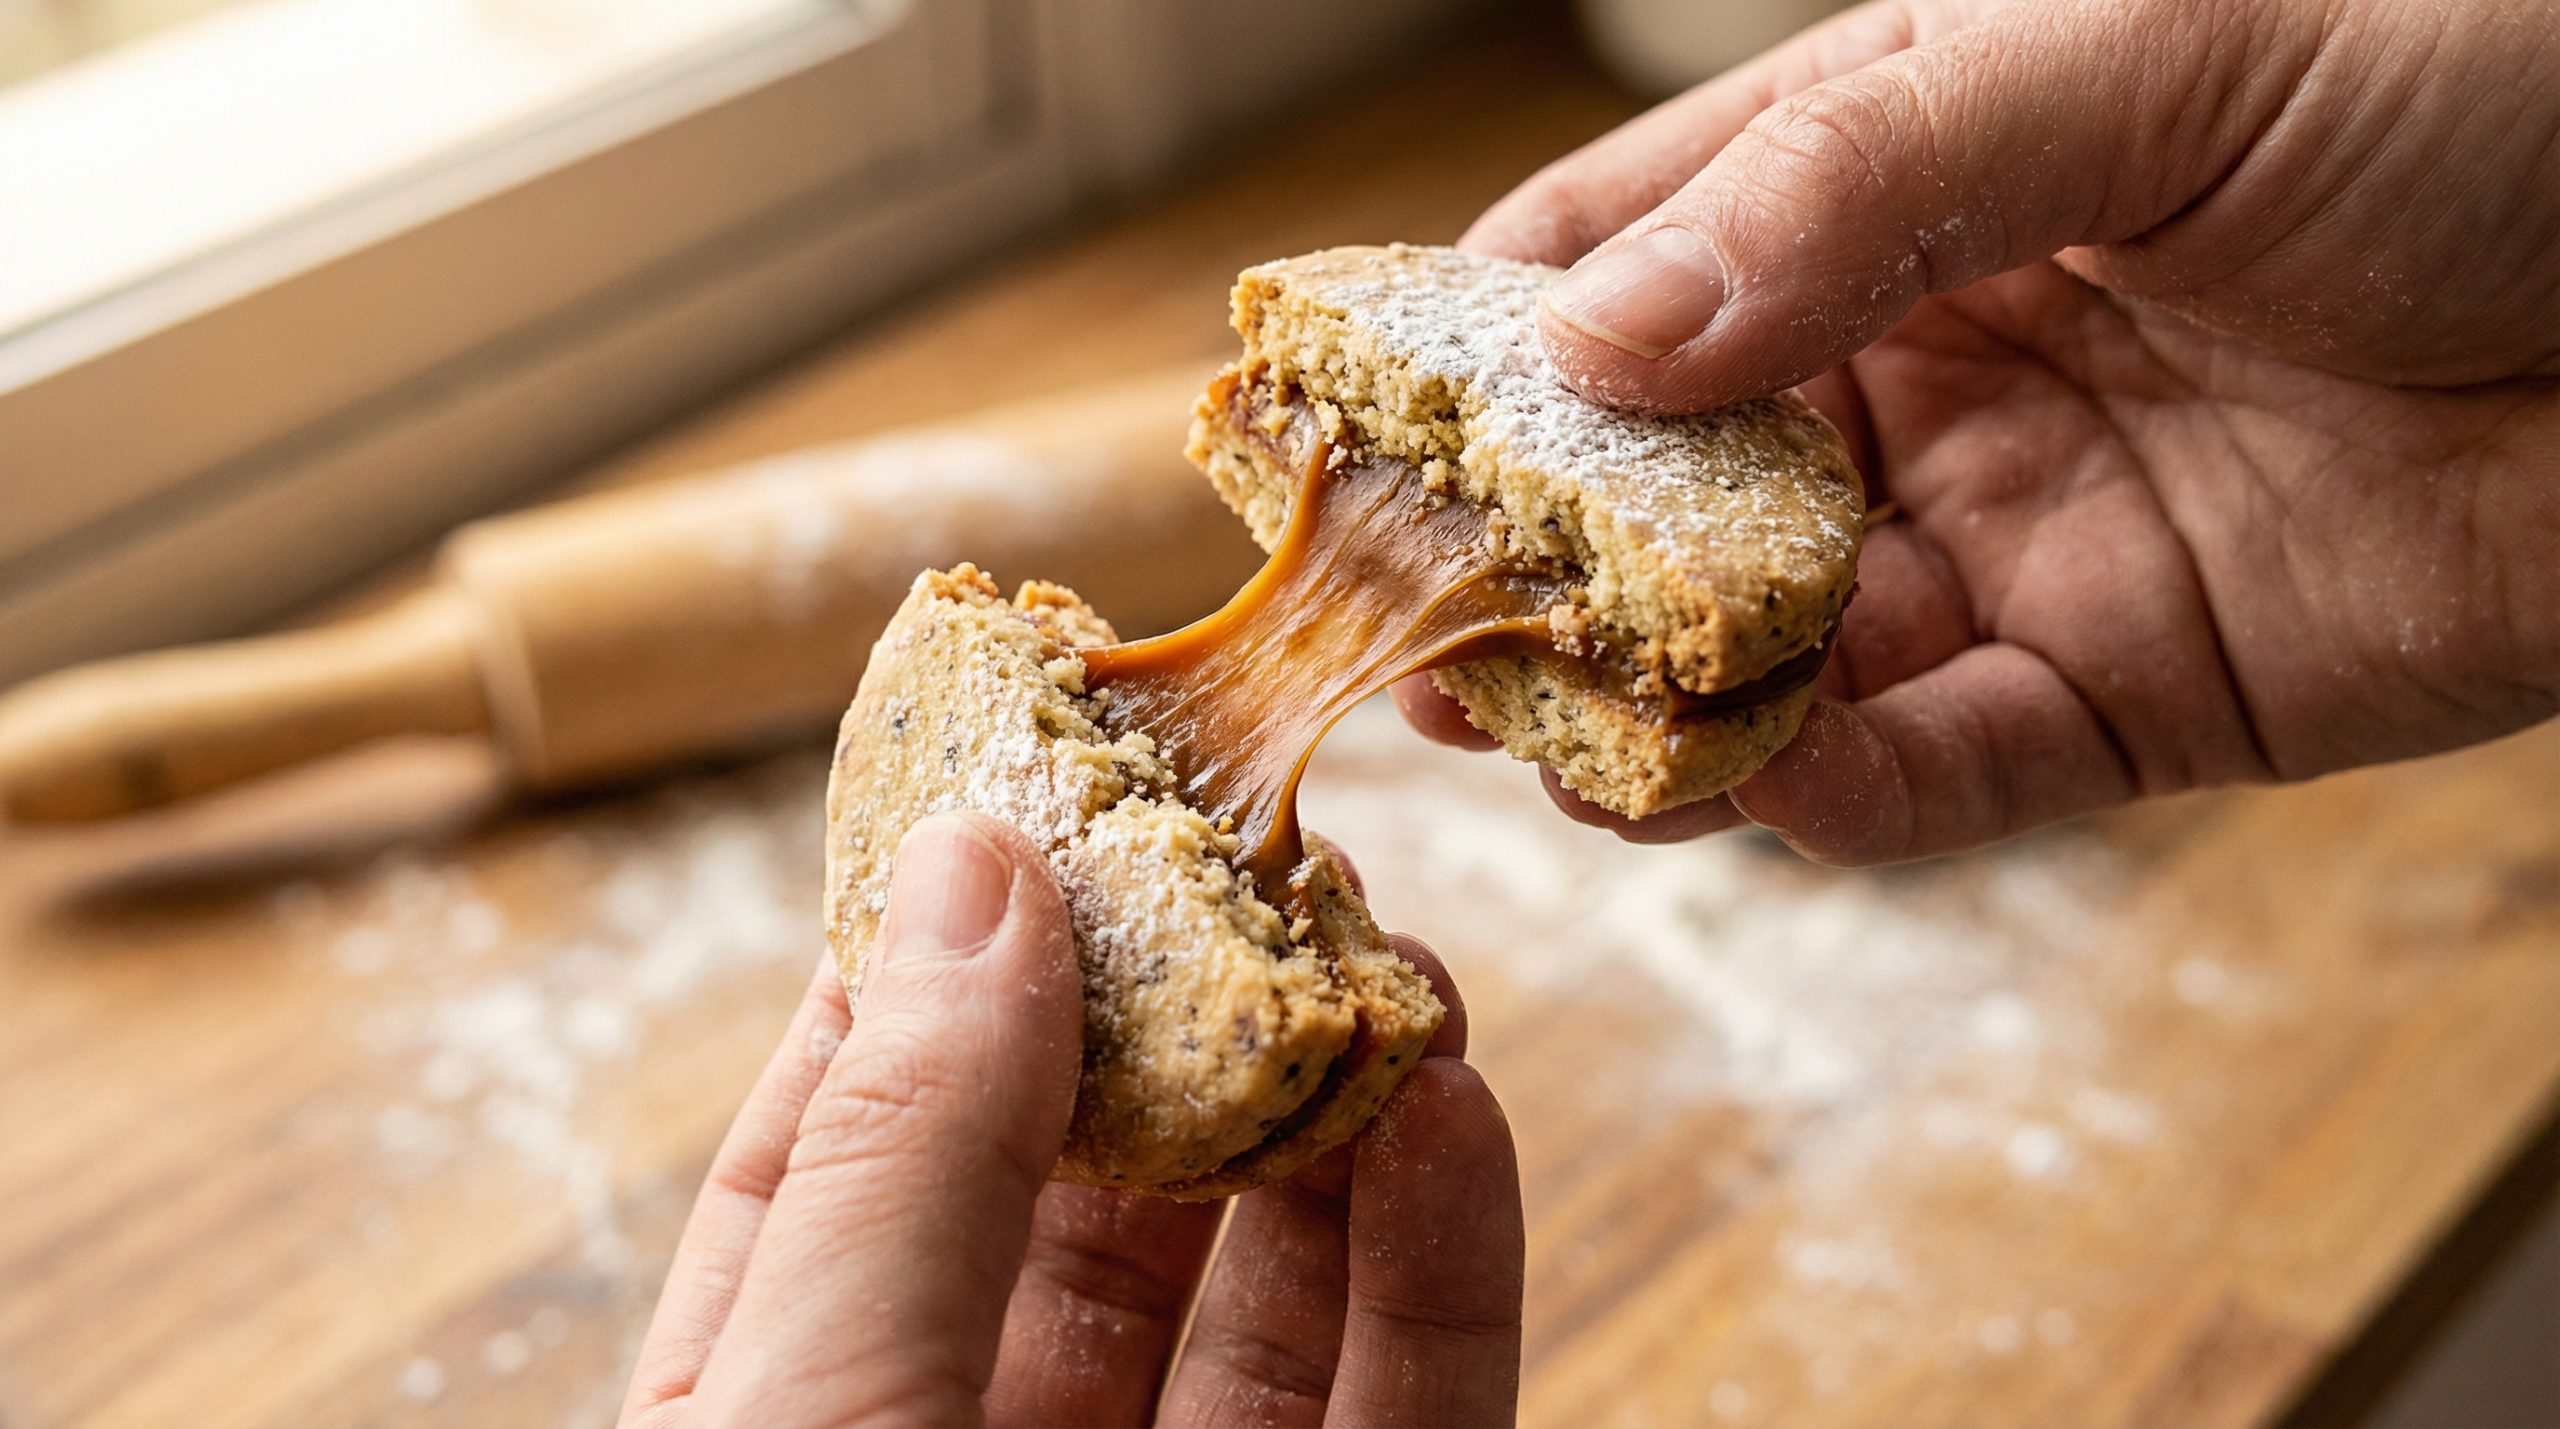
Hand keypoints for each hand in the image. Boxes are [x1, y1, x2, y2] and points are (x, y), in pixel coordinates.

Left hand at [621, 812, 1522, 1427]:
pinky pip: (1406, 1412)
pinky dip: (1443, 1266)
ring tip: (1396, 962)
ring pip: (1264, 1301)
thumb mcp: (819, 1404)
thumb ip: (910, 1155)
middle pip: (1085, 1209)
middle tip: (1265, 869)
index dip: (933, 984)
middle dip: (1180, 1029)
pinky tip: (1457, 1119)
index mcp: (785, 1410)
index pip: (843, 1160)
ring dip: (1337, 1120)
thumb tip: (977, 862)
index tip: (1021, 823)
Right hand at [1401, 0, 2559, 861]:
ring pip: (1778, 648)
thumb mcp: (2151, 50)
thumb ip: (1866, 179)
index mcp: (1903, 176)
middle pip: (1671, 479)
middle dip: (1541, 554)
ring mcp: (2018, 534)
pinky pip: (1936, 770)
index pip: (1629, 256)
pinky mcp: (2123, 693)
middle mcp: (1930, 361)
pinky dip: (1833, 798)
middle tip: (1414, 623)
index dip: (1485, 340)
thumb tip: (1597, 338)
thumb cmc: (2482, 70)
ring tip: (1540, 731)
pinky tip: (1748, 791)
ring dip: (1659, 700)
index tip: (1351, 420)